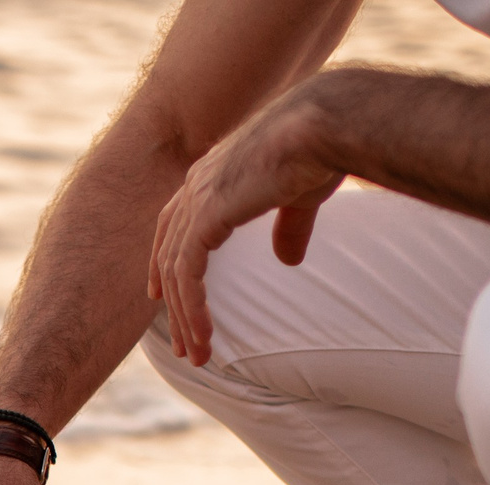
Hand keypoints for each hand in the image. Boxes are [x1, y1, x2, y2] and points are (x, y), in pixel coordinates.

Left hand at [149, 82, 343, 365]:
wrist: (326, 124)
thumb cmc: (321, 148)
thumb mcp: (300, 196)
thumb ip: (287, 228)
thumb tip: (287, 262)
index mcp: (212, 173)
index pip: (173, 224)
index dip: (166, 261)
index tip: (163, 297)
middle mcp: (196, 183)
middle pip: (169, 254)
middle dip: (174, 303)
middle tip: (182, 344)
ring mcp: (198, 198)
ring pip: (175, 272)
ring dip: (185, 318)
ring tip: (197, 355)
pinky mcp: (207, 215)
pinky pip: (187, 274)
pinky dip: (192, 309)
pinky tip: (204, 337)